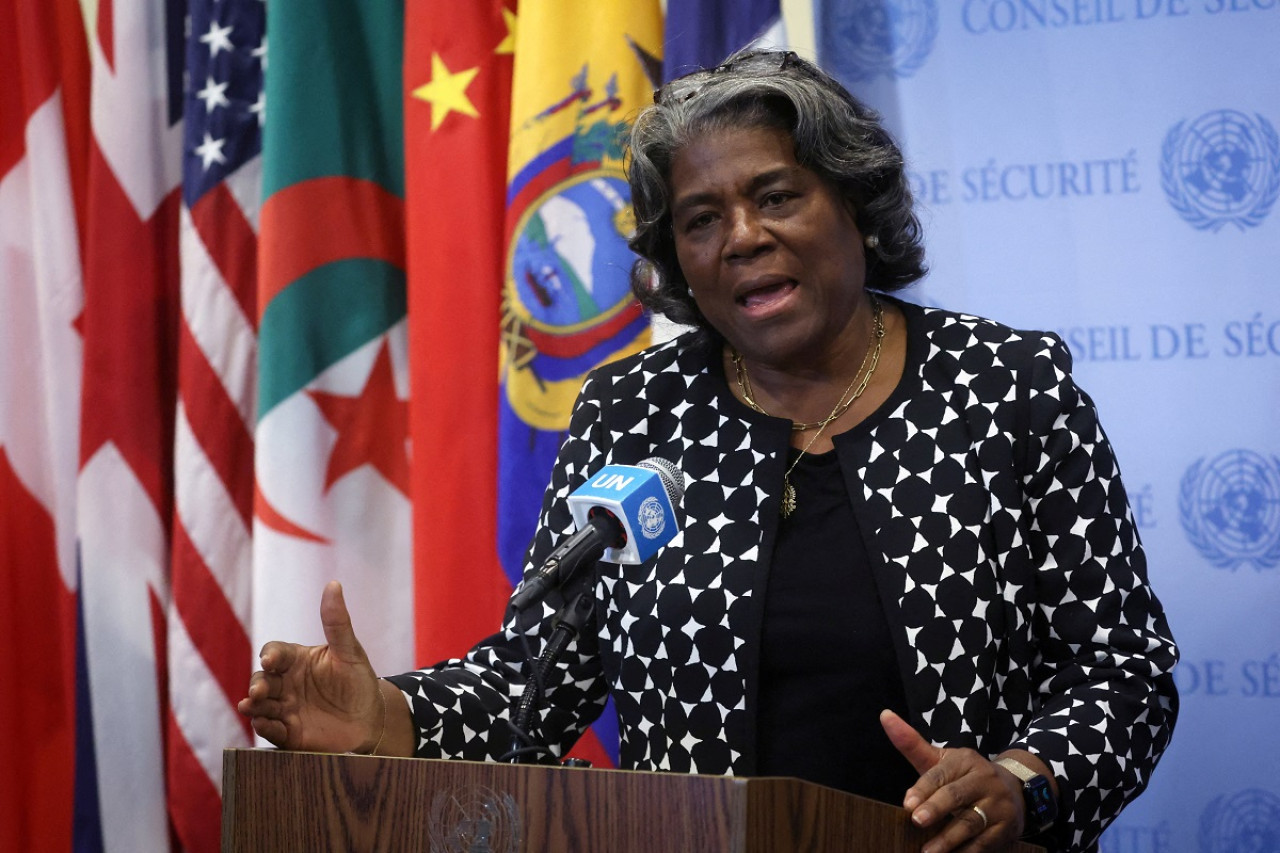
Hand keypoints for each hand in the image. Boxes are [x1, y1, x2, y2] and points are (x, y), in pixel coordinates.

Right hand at [237, 581, 385, 753]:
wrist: (370, 721)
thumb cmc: (358, 681)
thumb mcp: (350, 651)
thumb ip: (337, 622)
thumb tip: (333, 584)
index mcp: (297, 660)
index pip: (276, 652)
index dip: (271, 654)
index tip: (271, 659)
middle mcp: (285, 683)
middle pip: (263, 679)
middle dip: (258, 683)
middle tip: (259, 690)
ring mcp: (284, 708)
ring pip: (261, 704)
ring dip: (254, 705)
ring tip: (250, 706)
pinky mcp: (288, 733)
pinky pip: (271, 730)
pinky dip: (265, 727)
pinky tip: (263, 724)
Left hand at [880, 709, 1024, 852]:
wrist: (1015, 788)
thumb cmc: (965, 776)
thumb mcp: (941, 760)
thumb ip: (912, 744)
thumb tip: (885, 716)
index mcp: (965, 760)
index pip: (941, 774)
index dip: (923, 789)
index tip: (907, 804)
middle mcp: (984, 779)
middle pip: (957, 795)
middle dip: (936, 809)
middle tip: (917, 821)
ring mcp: (998, 803)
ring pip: (972, 822)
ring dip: (949, 839)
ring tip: (928, 852)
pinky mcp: (1007, 826)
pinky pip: (986, 842)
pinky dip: (968, 851)